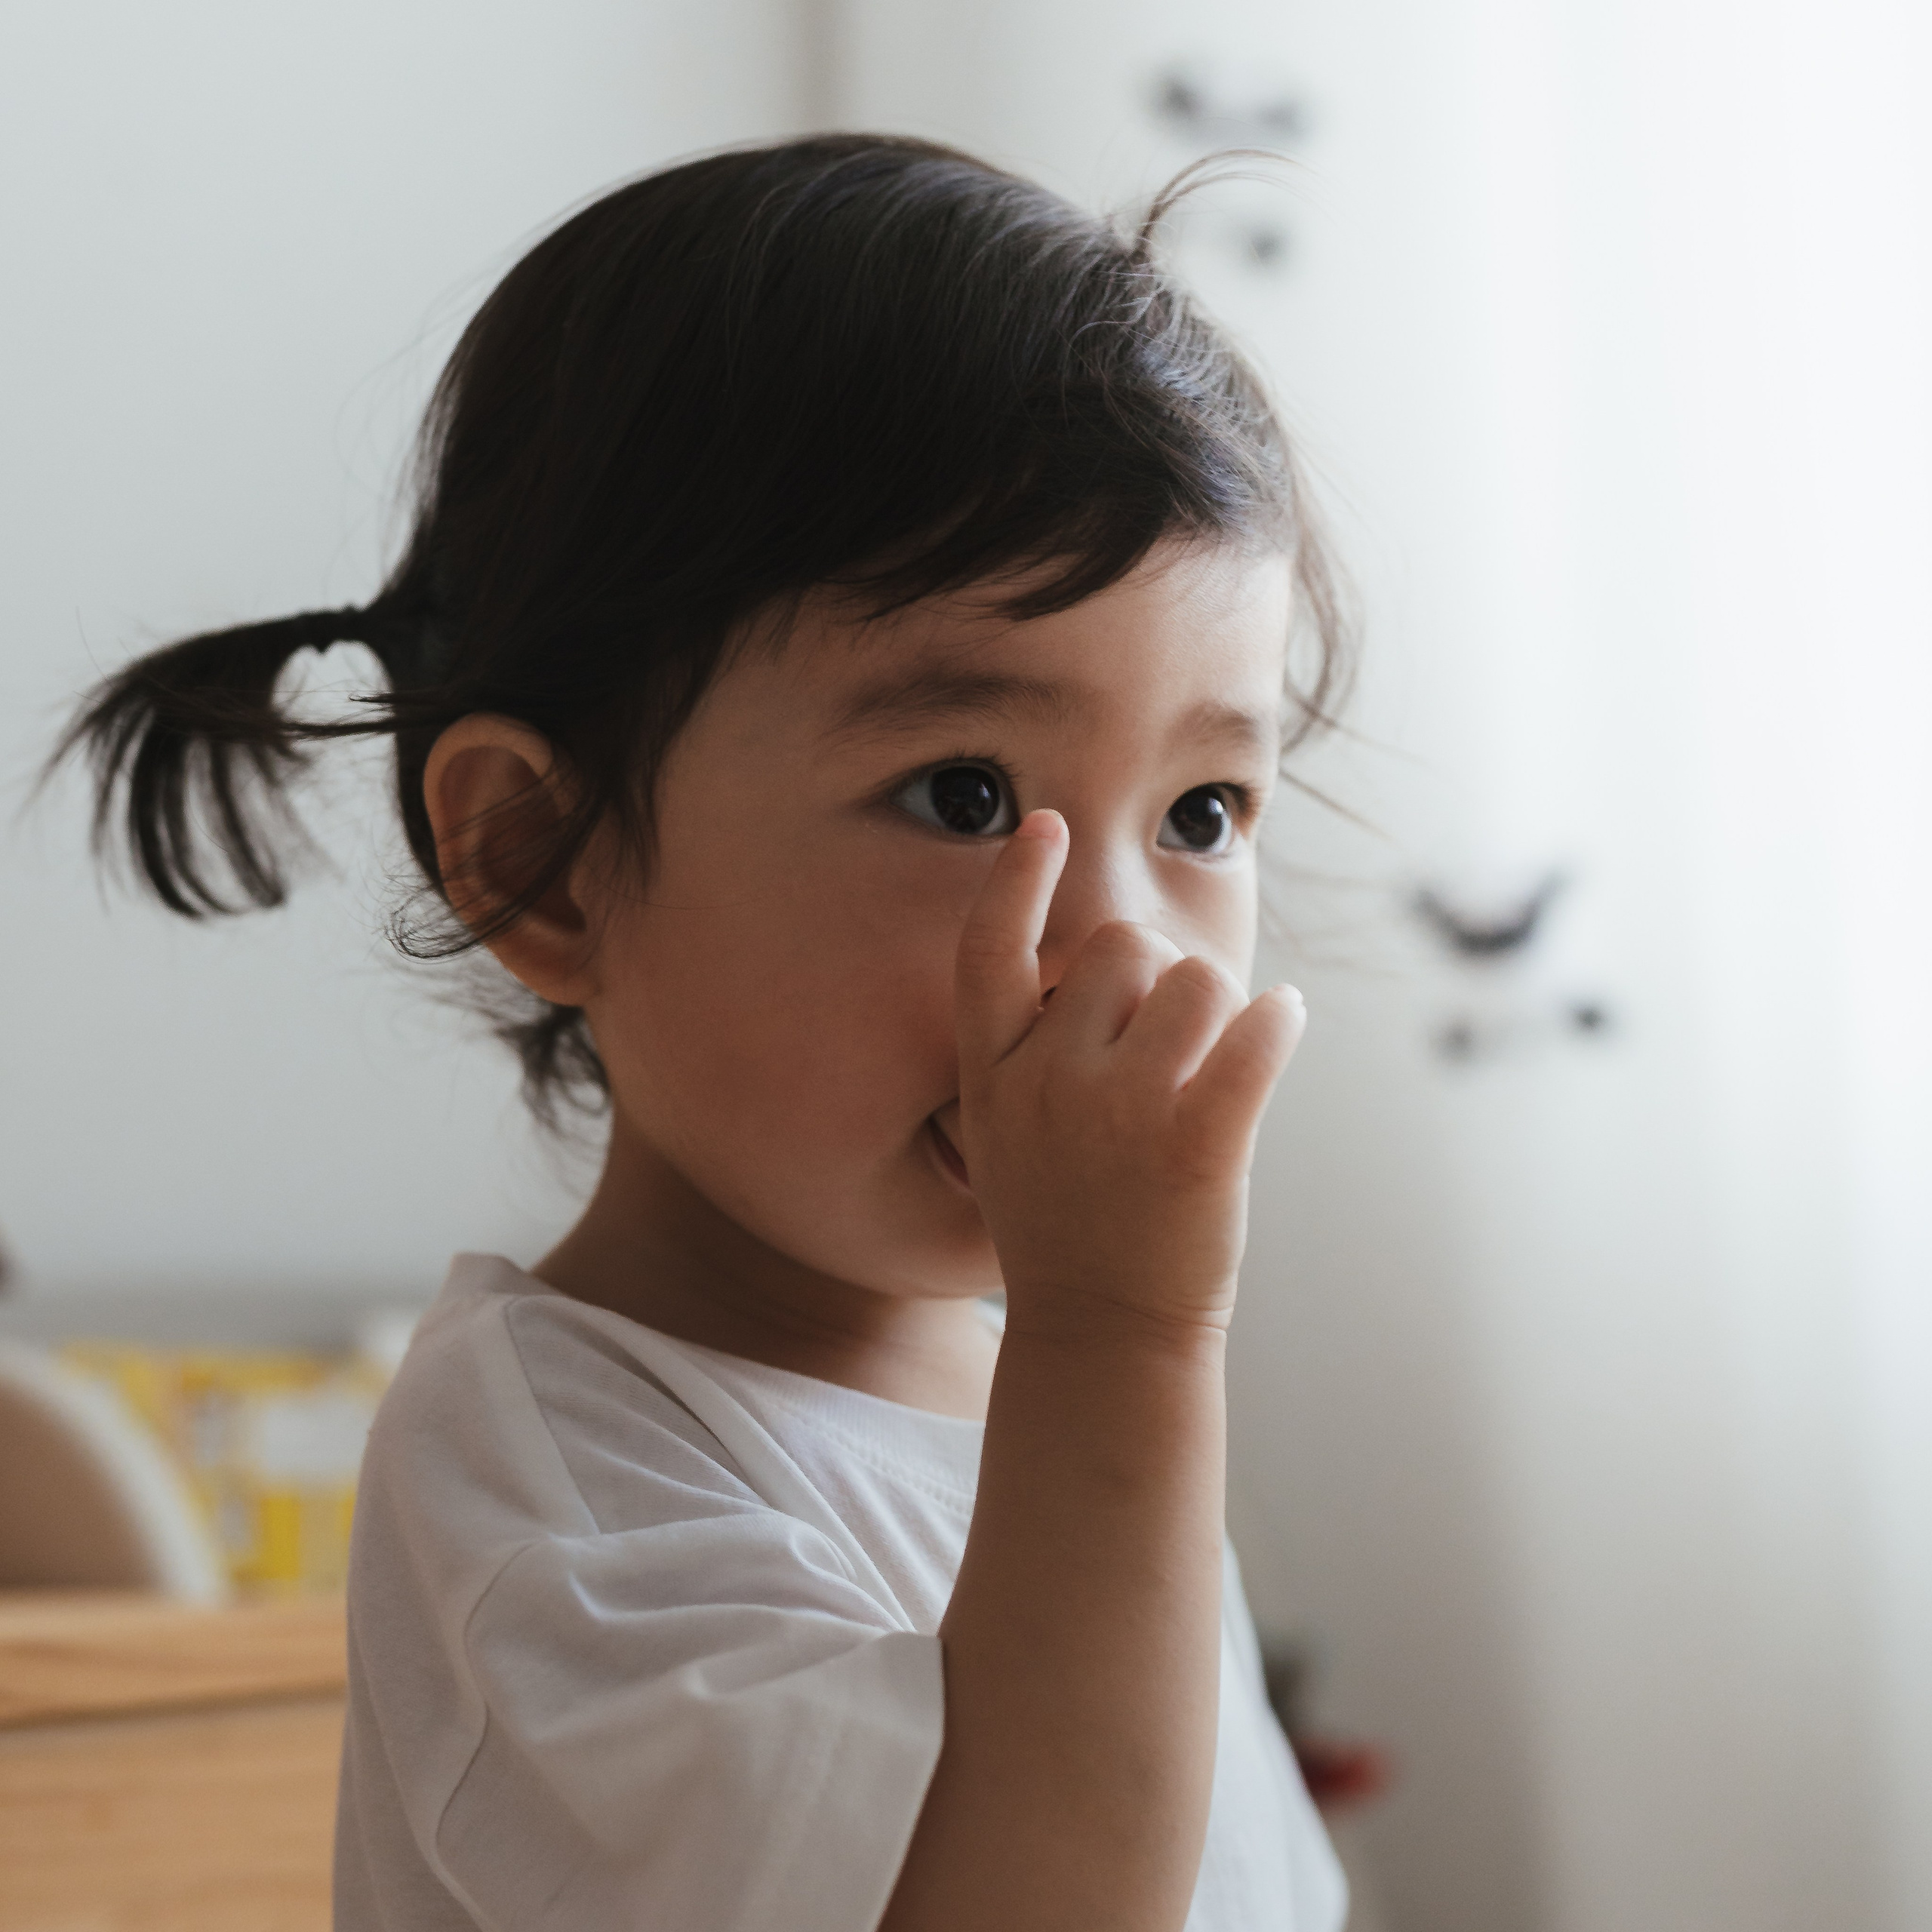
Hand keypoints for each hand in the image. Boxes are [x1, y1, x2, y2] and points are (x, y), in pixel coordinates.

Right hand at [954, 810, 1305, 1335]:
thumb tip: (1114, 961)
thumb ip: (1037, 1054)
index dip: (1014, 880)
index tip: (1046, 825)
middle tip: (1169, 1036)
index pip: (987, 953)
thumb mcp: (1008, 1137)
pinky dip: (1281, 1021)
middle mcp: (1047, 1085)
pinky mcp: (1199, 1144)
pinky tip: (1283, 1026)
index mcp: (993, 1079)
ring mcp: (1121, 1115)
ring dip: (1220, 1006)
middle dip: (1156, 971)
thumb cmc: (1066, 1227)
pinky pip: (1260, 1032)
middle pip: (1118, 947)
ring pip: (1196, 980)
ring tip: (1216, 1059)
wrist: (1105, 1338)